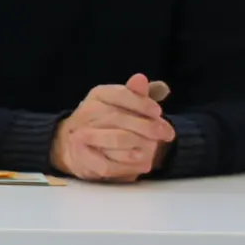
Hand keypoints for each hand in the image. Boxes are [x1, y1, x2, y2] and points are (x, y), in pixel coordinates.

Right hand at [51, 73, 174, 182]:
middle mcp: (86, 112)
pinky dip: (130, 166)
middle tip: (167, 134)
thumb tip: (141, 78)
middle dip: (148, 127)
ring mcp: (81, 135)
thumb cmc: (108, 123)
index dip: (142, 103)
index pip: (120, 94)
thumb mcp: (123, 105)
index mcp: (98, 95)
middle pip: (120, 118)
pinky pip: (110, 164)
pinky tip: (142, 165)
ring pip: (117, 140)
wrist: (76, 145)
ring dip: (140, 146)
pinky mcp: (82, 158)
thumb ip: (136, 94)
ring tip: (151, 150)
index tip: (158, 112)